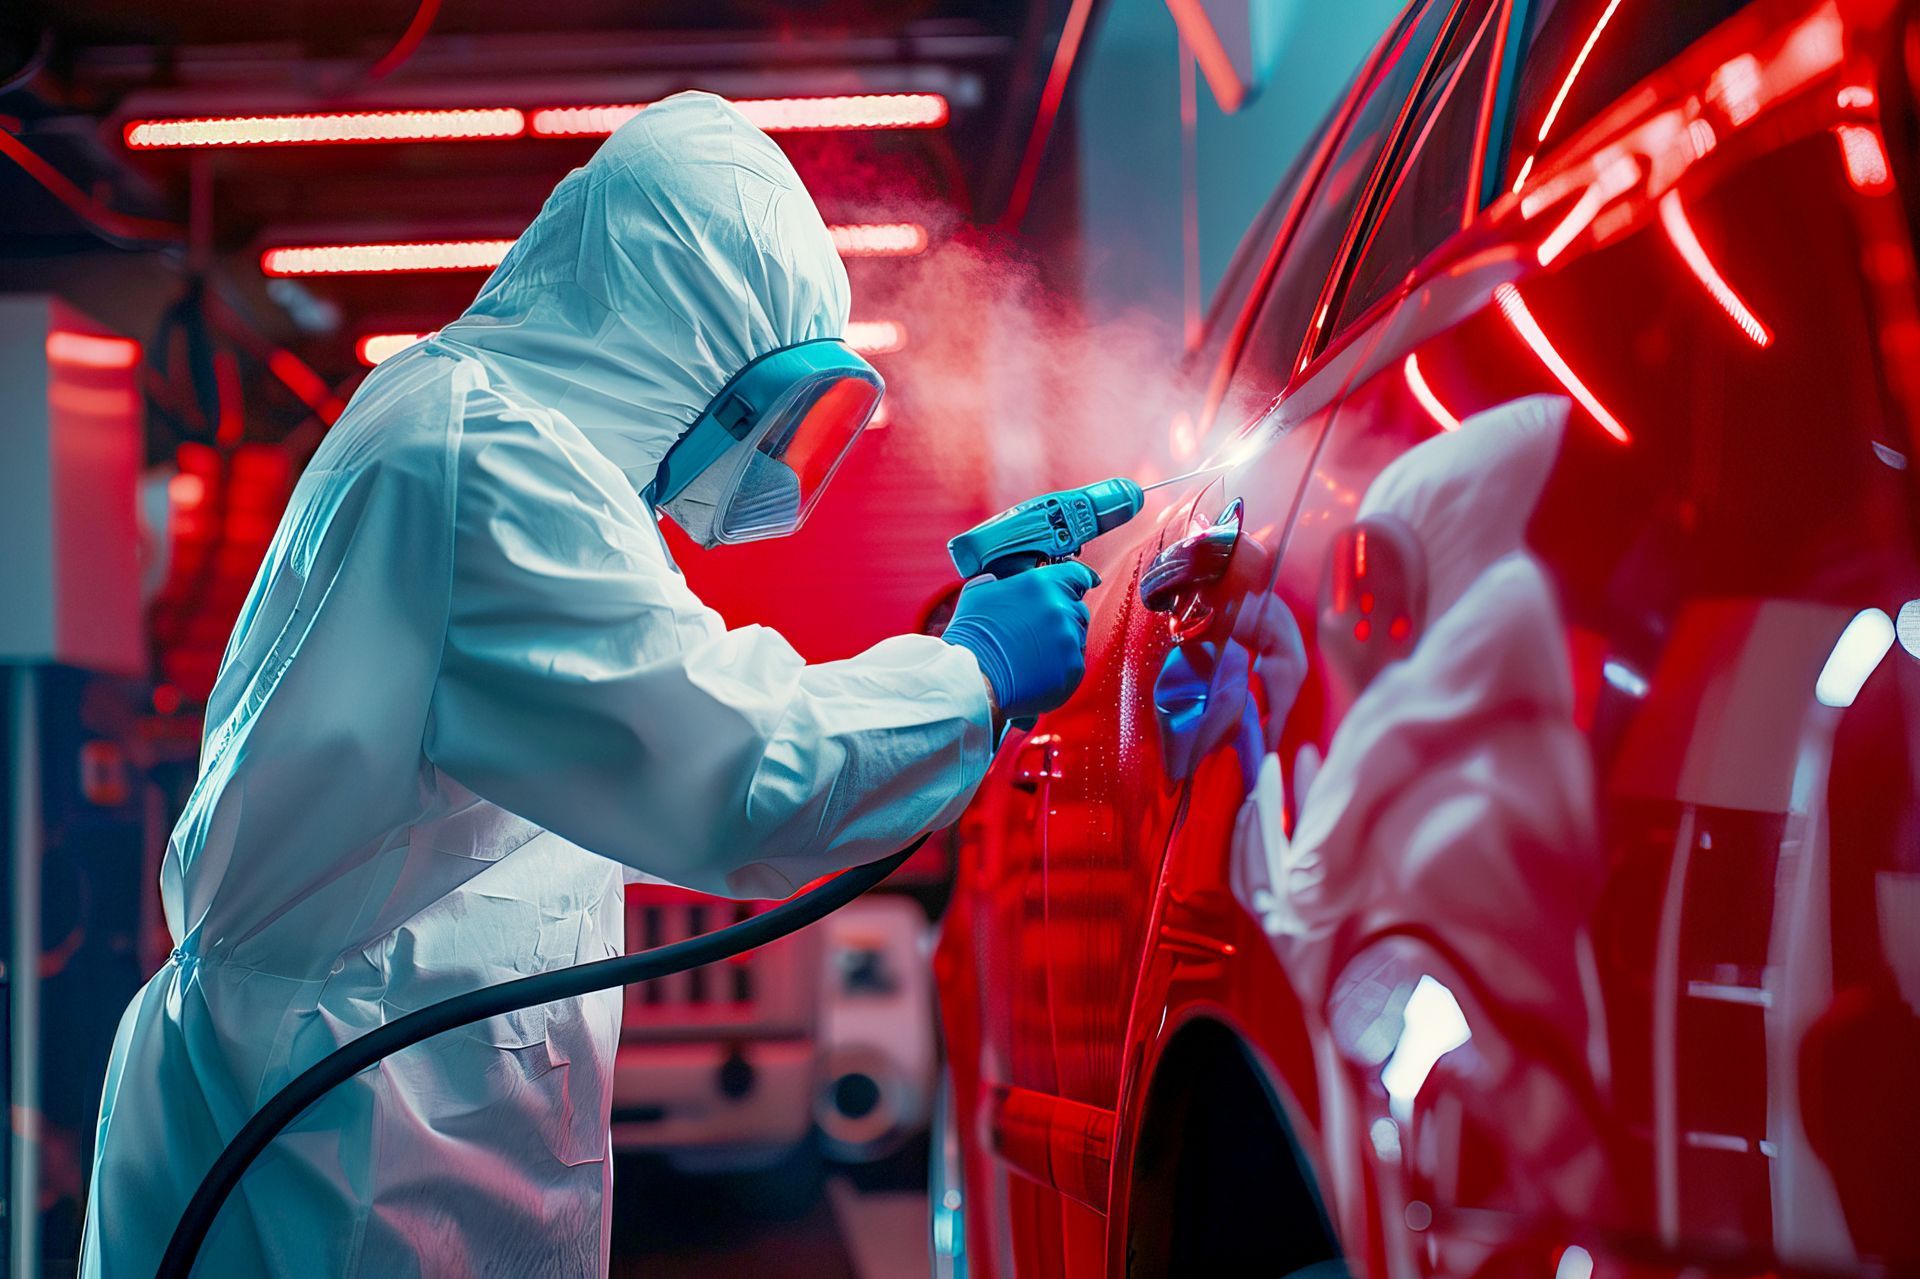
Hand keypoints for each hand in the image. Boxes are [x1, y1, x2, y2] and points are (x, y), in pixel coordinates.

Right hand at [941, 561, 1099, 719]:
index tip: (1083, 584)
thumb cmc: (972, 637)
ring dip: (1061, 644)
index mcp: (1041, 584)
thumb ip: (998, 584)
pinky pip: (1074, 664)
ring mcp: (1069, 639)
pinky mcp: (1073, 668)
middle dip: (1062, 618)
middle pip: (1077, 608)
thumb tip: (996, 582)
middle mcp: (1060, 607)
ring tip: (1032, 654)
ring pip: (1076, 637)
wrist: (973, 677)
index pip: (1076, 575)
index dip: (1078, 581)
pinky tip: (1036, 670)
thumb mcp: (978, 595)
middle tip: (1037, 632)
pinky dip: (1060, 668)